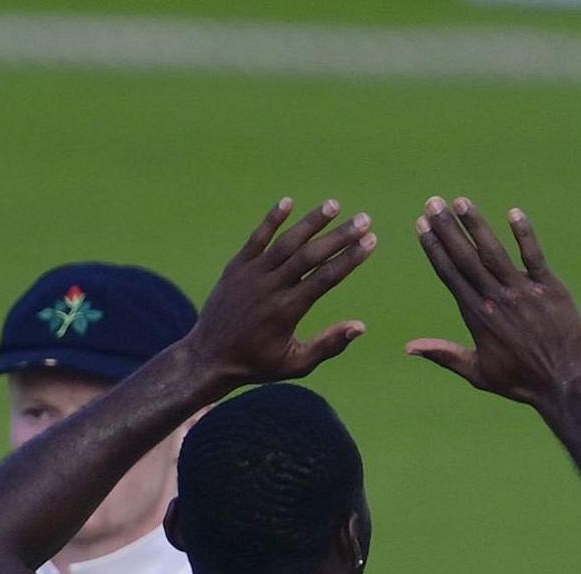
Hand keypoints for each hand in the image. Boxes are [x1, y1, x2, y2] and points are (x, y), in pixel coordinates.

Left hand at [178, 197, 375, 388]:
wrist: (209, 357)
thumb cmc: (257, 363)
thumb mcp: (296, 365)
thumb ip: (328, 345)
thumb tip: (361, 326)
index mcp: (288, 311)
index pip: (326, 278)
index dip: (350, 258)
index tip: (371, 241)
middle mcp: (270, 289)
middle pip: (310, 255)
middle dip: (339, 236)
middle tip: (364, 219)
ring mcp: (251, 275)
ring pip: (286, 242)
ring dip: (311, 222)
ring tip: (334, 204)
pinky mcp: (235, 267)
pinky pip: (256, 238)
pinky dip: (272, 220)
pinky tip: (289, 202)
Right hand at [407, 199, 580, 413]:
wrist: (564, 385)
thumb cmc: (520, 381)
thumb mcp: (477, 373)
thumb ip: (444, 355)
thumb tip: (409, 348)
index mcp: (477, 317)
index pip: (450, 274)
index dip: (435, 248)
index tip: (421, 225)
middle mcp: (496, 300)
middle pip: (466, 258)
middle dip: (447, 229)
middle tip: (433, 202)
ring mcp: (523, 292)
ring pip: (494, 252)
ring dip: (477, 225)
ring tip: (461, 202)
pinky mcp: (550, 288)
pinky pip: (534, 256)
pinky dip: (524, 235)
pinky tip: (513, 213)